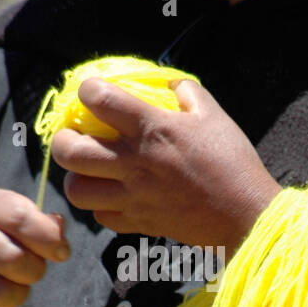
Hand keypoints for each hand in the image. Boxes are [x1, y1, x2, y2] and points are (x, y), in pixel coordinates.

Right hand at [0, 188, 69, 306]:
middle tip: (23, 271)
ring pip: (4, 294)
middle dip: (33, 272)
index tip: (60, 252)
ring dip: (15, 296)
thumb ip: (43, 225)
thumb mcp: (16, 222)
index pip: (21, 218)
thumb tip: (58, 228)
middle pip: (17, 260)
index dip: (49, 239)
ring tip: (4, 284)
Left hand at [49, 74, 281, 250]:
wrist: (244, 213)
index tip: (91, 91)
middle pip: (70, 151)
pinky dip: (100, 206)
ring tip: (89, 170)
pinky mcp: (138, 222)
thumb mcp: (213, 115)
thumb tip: (167, 83)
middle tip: (73, 136)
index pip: (100, 100)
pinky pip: (100, 216)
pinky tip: (113, 195)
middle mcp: (135, 162)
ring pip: (76, 190)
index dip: (88, 89)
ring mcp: (133, 196)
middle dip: (63, 140)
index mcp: (153, 129)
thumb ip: (186, 93)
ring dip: (76, 177)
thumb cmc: (232, 161)